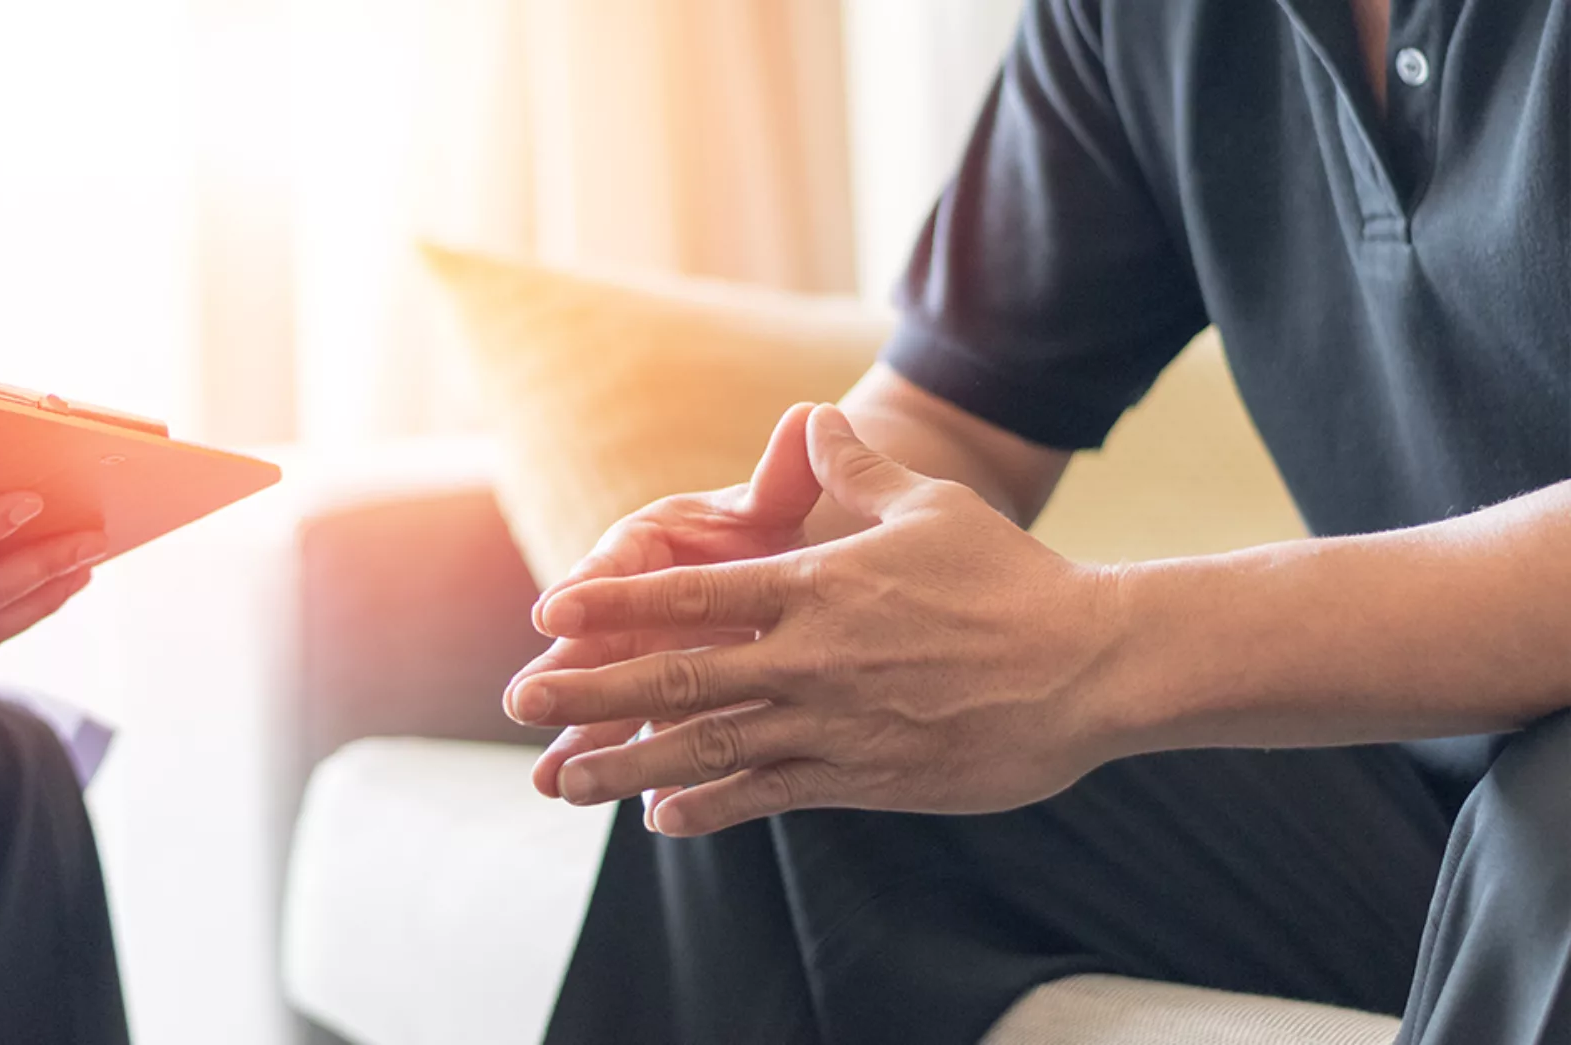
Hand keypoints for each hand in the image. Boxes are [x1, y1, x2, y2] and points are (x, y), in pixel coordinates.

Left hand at [508, 404, 1131, 835]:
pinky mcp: (864, 779)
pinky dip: (711, 806)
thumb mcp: (929, 505)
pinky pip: (770, 795)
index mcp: (816, 588)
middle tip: (520, 701)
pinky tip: (660, 816)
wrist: (1089, 667)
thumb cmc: (1009, 578)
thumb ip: (856, 469)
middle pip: (677, 678)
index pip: (692, 597)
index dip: (613, 605)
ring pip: (709, 748)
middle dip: (589, 690)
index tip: (547, 613)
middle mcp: (810, 660)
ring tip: (561, 780)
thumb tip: (813, 416)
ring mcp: (833, 725)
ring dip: (626, 764)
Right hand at [509, 404, 822, 813]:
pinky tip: (634, 811)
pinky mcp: (670, 703)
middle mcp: (639, 603)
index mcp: (653, 545)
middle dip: (564, 677)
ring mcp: (650, 658)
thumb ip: (785, 474)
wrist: (799, 572)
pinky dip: (644, 772)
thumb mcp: (777, 504)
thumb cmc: (776, 525)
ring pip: (613, 703)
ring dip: (583, 742)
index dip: (588, 586)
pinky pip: (653, 739)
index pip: (616, 563)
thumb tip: (810, 418)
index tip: (554, 611)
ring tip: (549, 784)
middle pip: (596, 642)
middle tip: (524, 704)